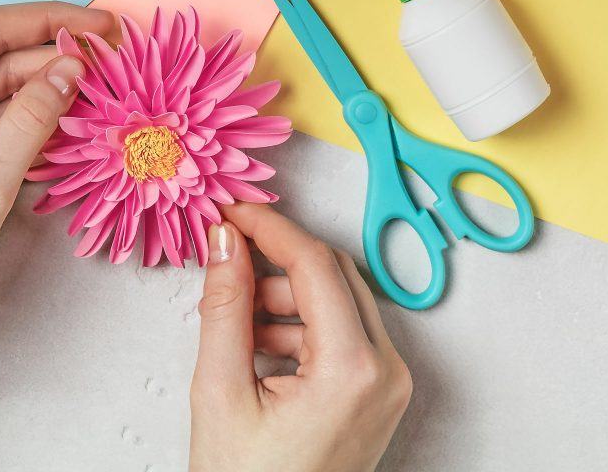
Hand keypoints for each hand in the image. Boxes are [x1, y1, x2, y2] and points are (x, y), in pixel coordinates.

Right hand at [189, 203, 411, 471]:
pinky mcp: (376, 394)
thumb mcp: (221, 391)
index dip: (268, 227)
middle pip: (332, 274)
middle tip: (228, 251)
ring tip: (235, 313)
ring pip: (336, 299)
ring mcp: (387, 385)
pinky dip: (299, 323)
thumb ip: (224, 305)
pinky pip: (340, 331)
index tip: (231, 213)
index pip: (314, 263)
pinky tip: (256, 343)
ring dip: (284, 293)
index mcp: (353, 368)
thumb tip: (225, 242)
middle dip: (276, 259)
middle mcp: (385, 371)